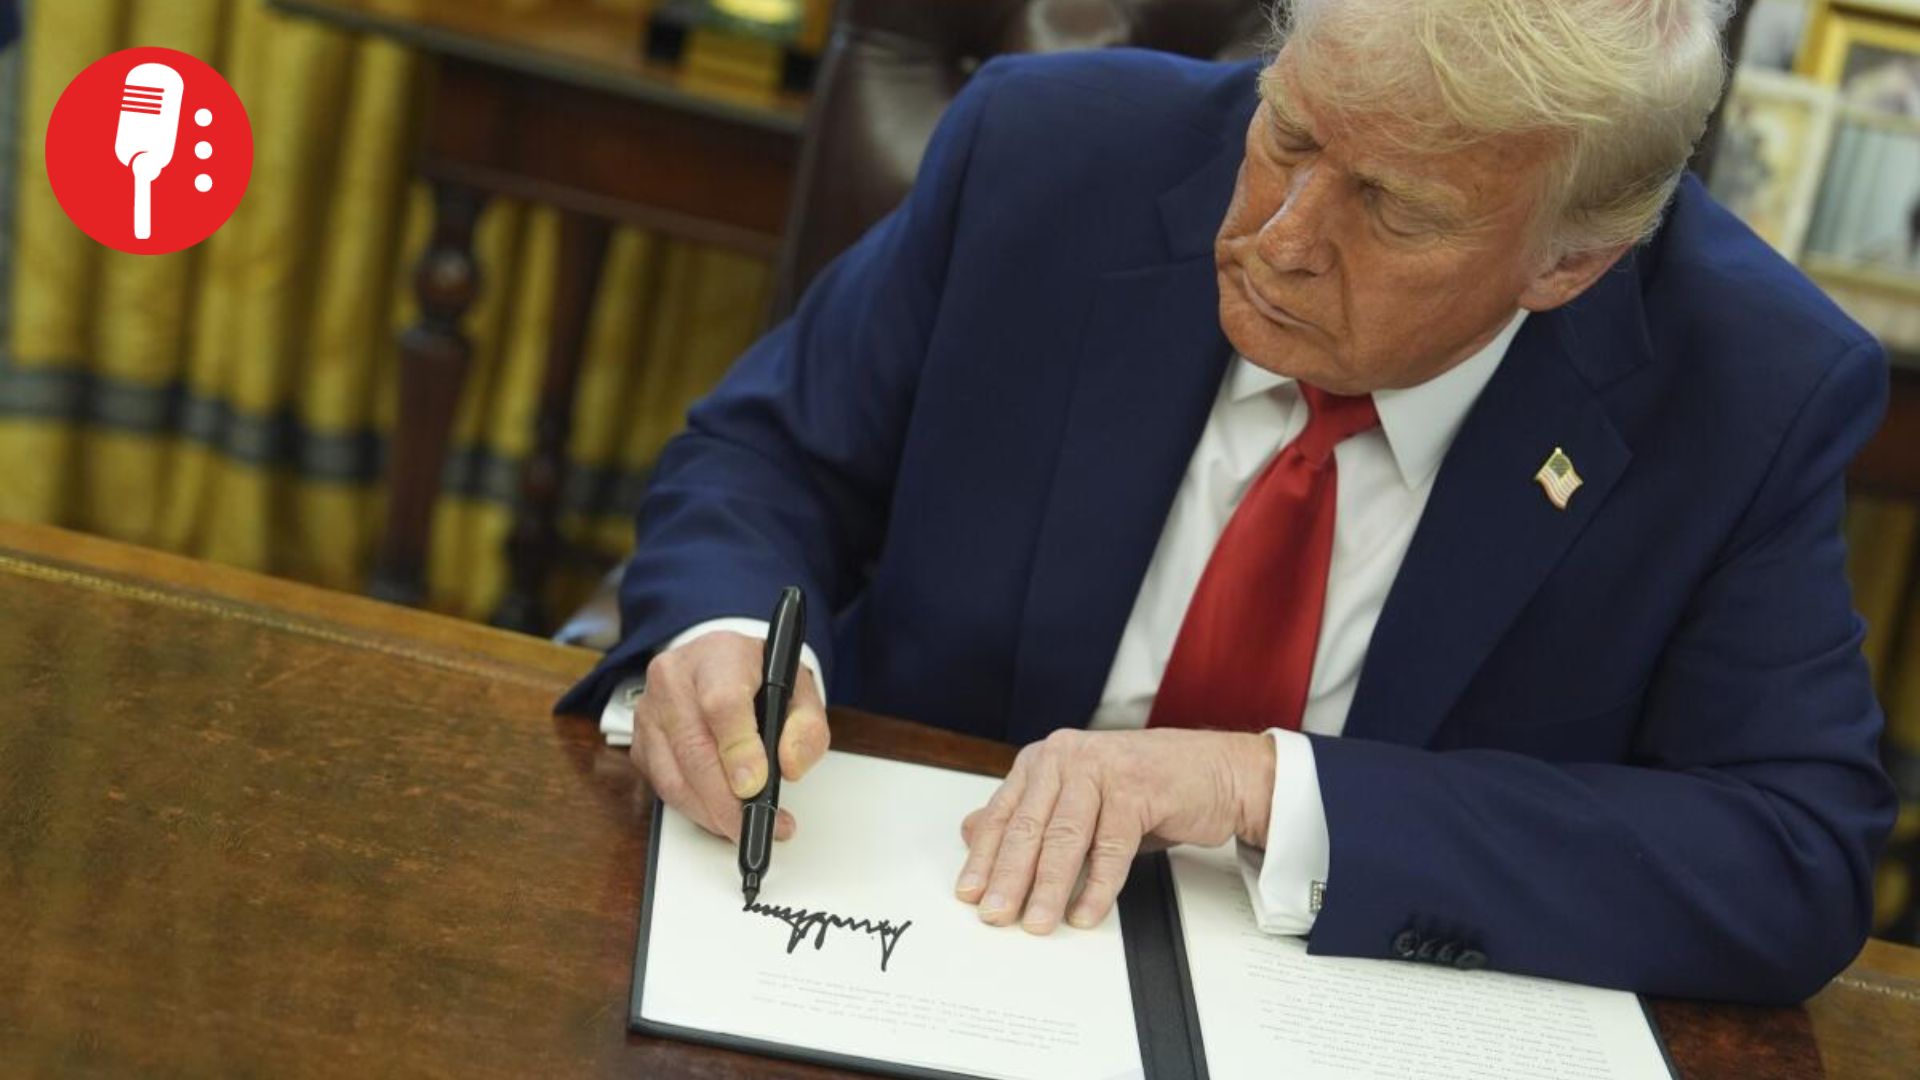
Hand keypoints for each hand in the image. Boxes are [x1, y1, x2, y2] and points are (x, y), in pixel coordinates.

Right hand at [630, 631, 828, 841]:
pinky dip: (695, 810)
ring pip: (674, 777)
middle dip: (728, 801)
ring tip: (746, 826)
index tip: (756, 785)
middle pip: (694, 749)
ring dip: (712, 813)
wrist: (719, 664)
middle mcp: (673, 678)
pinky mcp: (640, 743)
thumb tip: (789, 767)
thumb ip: (806, 726)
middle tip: (759, 824)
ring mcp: (649, 711)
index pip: (722, 704)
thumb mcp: (798, 689)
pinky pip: (664, 788)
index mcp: (718, 655)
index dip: (738, 750)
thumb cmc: (757, 677)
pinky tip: (722, 815)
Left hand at [955, 728, 1273, 933]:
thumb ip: (1027, 816)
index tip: (969, 893)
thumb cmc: (1144, 788)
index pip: (1003, 814)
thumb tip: (971, 835)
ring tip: (1038, 922)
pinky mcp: (1137, 788)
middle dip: (1009, 878)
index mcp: (1044, 760)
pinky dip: (1097, 887)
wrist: (1215, 771)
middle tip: (996, 915)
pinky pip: (1111, 848)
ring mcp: (1102, 769)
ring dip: (1049, 888)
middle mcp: (1067, 758)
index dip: (984, 857)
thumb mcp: (1077, 802)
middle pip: (1029, 827)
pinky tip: (1085, 913)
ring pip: (1066, 838)